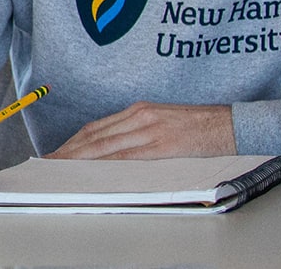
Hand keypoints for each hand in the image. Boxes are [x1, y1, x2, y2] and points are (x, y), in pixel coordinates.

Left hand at [48, 102, 234, 160]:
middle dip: (69, 149)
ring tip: (62, 167)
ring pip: (106, 144)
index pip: (96, 127)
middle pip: (95, 135)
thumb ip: (139, 130)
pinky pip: (130, 154)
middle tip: (50, 162)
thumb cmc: (199, 125)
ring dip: (81, 157)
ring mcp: (151, 129)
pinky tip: (94, 170)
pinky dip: (108, 162)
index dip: (74, 140)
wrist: (230, 123)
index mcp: (138, 110)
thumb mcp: (163, 121)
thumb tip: (114, 148)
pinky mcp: (164, 144)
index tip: (58, 151)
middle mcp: (140, 116)